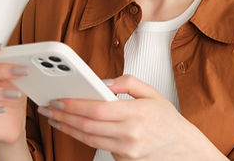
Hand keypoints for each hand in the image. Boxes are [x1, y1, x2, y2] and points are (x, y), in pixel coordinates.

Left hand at [39, 75, 225, 160]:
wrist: (185, 151)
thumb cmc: (169, 123)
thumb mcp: (153, 94)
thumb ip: (127, 83)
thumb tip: (104, 81)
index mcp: (137, 113)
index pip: (96, 109)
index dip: (73, 104)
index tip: (58, 99)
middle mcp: (130, 134)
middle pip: (86, 126)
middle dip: (63, 116)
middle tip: (48, 109)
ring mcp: (126, 150)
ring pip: (88, 139)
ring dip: (68, 129)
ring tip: (56, 119)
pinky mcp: (124, 160)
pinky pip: (99, 147)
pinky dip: (85, 138)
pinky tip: (75, 129)